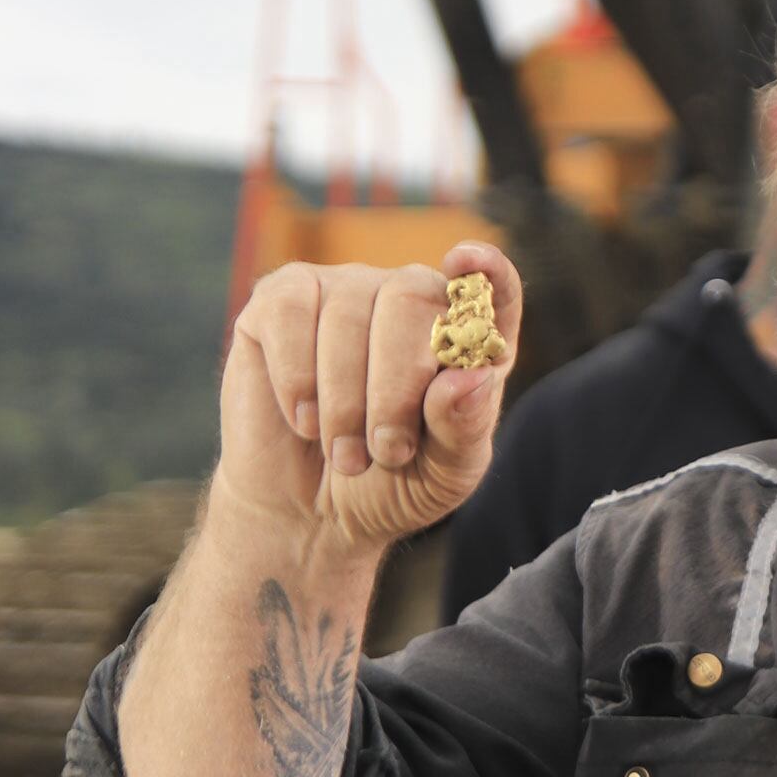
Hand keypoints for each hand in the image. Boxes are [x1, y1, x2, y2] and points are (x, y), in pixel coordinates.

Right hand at [214, 241, 521, 550]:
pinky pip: (289, 311)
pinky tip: (304, 419)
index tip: (467, 263)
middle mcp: (410, 299)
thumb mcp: (443, 475)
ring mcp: (346, 293)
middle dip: (396, 386)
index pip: (492, 286)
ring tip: (347, 457)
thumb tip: (471, 378)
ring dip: (344, 401)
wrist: (309, 514)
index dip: (487, 270)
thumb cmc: (393, 486)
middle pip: (410, 297)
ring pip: (347, 313)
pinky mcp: (283, 302)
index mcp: (468, 336)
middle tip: (388, 451)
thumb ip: (464, 427)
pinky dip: (295, 375)